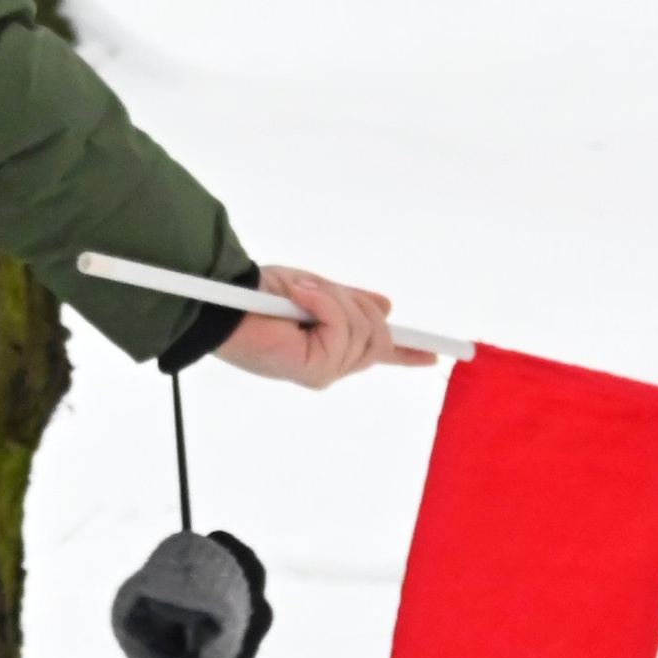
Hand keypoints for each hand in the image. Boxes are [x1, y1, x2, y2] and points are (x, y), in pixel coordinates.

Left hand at [218, 266, 434, 388]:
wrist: (222, 304)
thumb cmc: (256, 296)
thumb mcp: (315, 291)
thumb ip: (349, 302)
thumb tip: (386, 305)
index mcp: (330, 346)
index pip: (377, 353)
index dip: (408, 352)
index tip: (436, 354)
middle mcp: (330, 364)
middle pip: (379, 336)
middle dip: (357, 303)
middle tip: (316, 287)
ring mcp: (324, 370)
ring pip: (364, 330)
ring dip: (333, 299)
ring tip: (298, 291)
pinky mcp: (317, 370)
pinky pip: (342, 328)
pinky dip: (322, 303)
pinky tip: (297, 297)